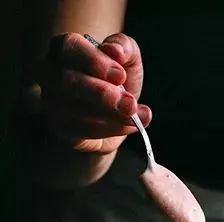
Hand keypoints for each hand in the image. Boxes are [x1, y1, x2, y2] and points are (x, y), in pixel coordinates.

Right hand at [37, 33, 151, 154]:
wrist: (116, 116)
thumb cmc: (117, 82)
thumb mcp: (128, 59)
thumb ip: (124, 48)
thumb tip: (114, 50)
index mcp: (65, 49)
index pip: (69, 46)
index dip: (94, 61)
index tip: (120, 76)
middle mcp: (50, 74)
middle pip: (66, 80)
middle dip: (101, 94)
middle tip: (130, 103)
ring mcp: (51, 103)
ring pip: (73, 109)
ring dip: (110, 114)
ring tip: (133, 115)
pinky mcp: (60, 129)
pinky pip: (80, 132)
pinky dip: (109, 130)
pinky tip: (129, 126)